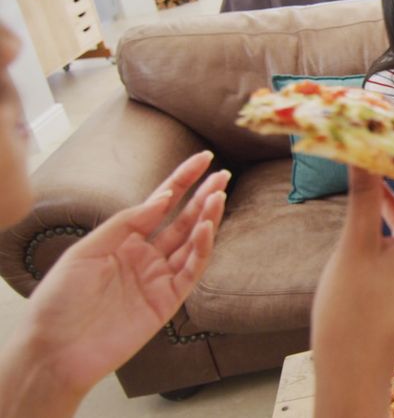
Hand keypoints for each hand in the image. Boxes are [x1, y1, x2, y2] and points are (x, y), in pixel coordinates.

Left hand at [5, 151, 227, 398]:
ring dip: (207, 218)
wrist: (54, 350)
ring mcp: (157, 279)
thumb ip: (126, 223)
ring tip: (219, 195)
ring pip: (192, 242)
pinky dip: (202, 248)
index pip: (160, 203)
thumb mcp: (86, 250)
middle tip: (223, 175)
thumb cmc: (59, 301)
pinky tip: (208, 228)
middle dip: (203, 196)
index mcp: (123, 240)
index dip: (181, 180)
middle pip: (182, 220)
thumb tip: (162, 199)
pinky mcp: (167, 301)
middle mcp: (144, 257)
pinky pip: (191, 270)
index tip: (203, 158)